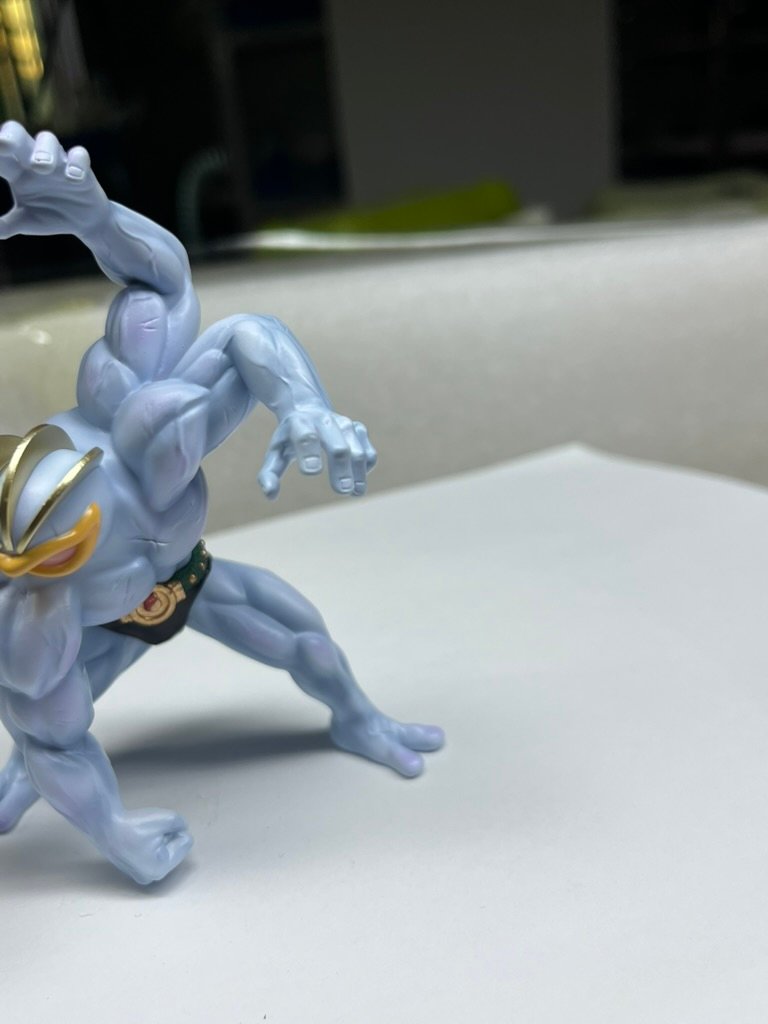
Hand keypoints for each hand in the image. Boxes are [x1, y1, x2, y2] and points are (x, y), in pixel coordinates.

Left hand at [0, 121, 108, 238]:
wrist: (85, 220)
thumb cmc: (50, 214)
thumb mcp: (25, 221)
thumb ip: (5, 225)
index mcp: (15, 170)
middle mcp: (33, 159)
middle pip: (18, 134)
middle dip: (10, 137)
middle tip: (2, 145)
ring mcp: (58, 160)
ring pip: (48, 140)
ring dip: (44, 151)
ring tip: (40, 167)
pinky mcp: (82, 167)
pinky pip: (80, 156)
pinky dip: (77, 164)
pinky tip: (73, 178)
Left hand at [258, 407, 376, 498]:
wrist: (307, 409)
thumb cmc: (289, 439)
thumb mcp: (275, 453)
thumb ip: (269, 474)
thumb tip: (270, 494)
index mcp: (300, 424)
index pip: (306, 437)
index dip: (309, 454)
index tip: (311, 472)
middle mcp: (325, 422)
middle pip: (339, 447)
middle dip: (341, 469)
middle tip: (341, 491)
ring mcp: (345, 425)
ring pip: (358, 451)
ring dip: (358, 473)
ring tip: (355, 492)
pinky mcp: (359, 432)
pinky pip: (368, 452)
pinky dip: (365, 469)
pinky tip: (358, 481)